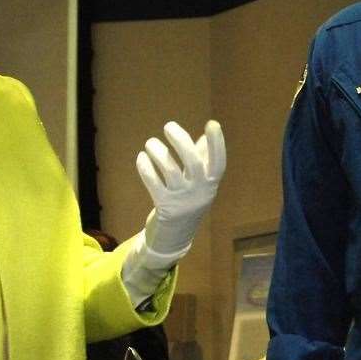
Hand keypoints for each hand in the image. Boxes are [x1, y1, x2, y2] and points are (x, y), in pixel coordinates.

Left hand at [135, 120, 226, 260]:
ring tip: (150, 143)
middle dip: (181, 141)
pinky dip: (146, 168)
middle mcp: (199, 192)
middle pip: (193, 163)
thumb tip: (205, 137)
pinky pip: (153, 183)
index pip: (218, 162)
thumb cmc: (188, 202)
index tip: (212, 124)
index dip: (217, 143)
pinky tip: (142, 158)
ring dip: (158, 152)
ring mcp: (181, 200)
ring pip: (170, 171)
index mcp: (210, 184)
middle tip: (168, 126)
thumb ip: (203, 161)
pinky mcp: (163, 206)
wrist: (176, 236)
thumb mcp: (200, 184)